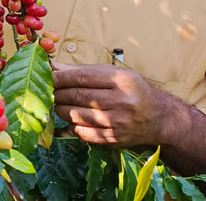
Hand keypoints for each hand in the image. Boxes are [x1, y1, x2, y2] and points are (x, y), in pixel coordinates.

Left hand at [52, 63, 175, 147]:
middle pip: (78, 96)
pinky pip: (83, 133)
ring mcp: (118, 122)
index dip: (61, 77)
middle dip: (58, 93)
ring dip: (61, 109)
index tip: (47, 76)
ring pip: (77, 115)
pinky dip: (72, 125)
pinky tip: (72, 119)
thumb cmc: (132, 91)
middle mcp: (121, 101)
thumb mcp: (114, 74)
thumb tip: (54, 67)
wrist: (158, 117)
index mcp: (122, 81)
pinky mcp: (114, 139)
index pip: (82, 77)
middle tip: (49, 91)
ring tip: (58, 104)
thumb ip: (84, 71)